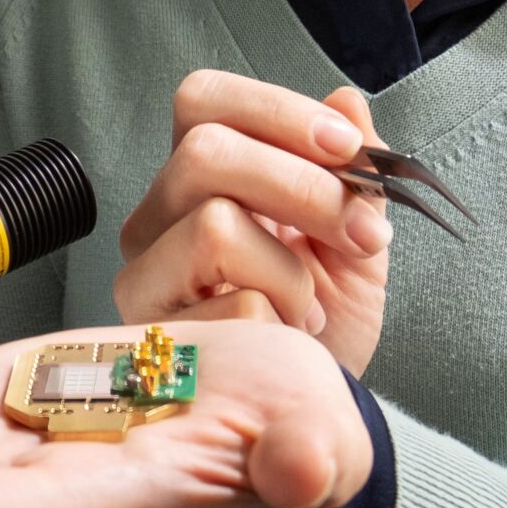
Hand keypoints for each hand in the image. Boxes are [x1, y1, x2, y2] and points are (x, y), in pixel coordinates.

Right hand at [114, 71, 392, 374]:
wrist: (320, 406)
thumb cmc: (328, 320)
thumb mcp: (358, 236)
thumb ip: (353, 170)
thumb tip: (347, 100)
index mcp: (203, 175)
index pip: (205, 100)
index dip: (277, 111)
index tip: (347, 147)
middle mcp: (159, 215)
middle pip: (206, 153)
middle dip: (304, 188)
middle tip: (360, 234)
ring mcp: (146, 272)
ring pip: (214, 224)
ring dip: (291, 268)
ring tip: (310, 302)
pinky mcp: (151, 334)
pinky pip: (233, 305)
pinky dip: (284, 322)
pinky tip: (289, 338)